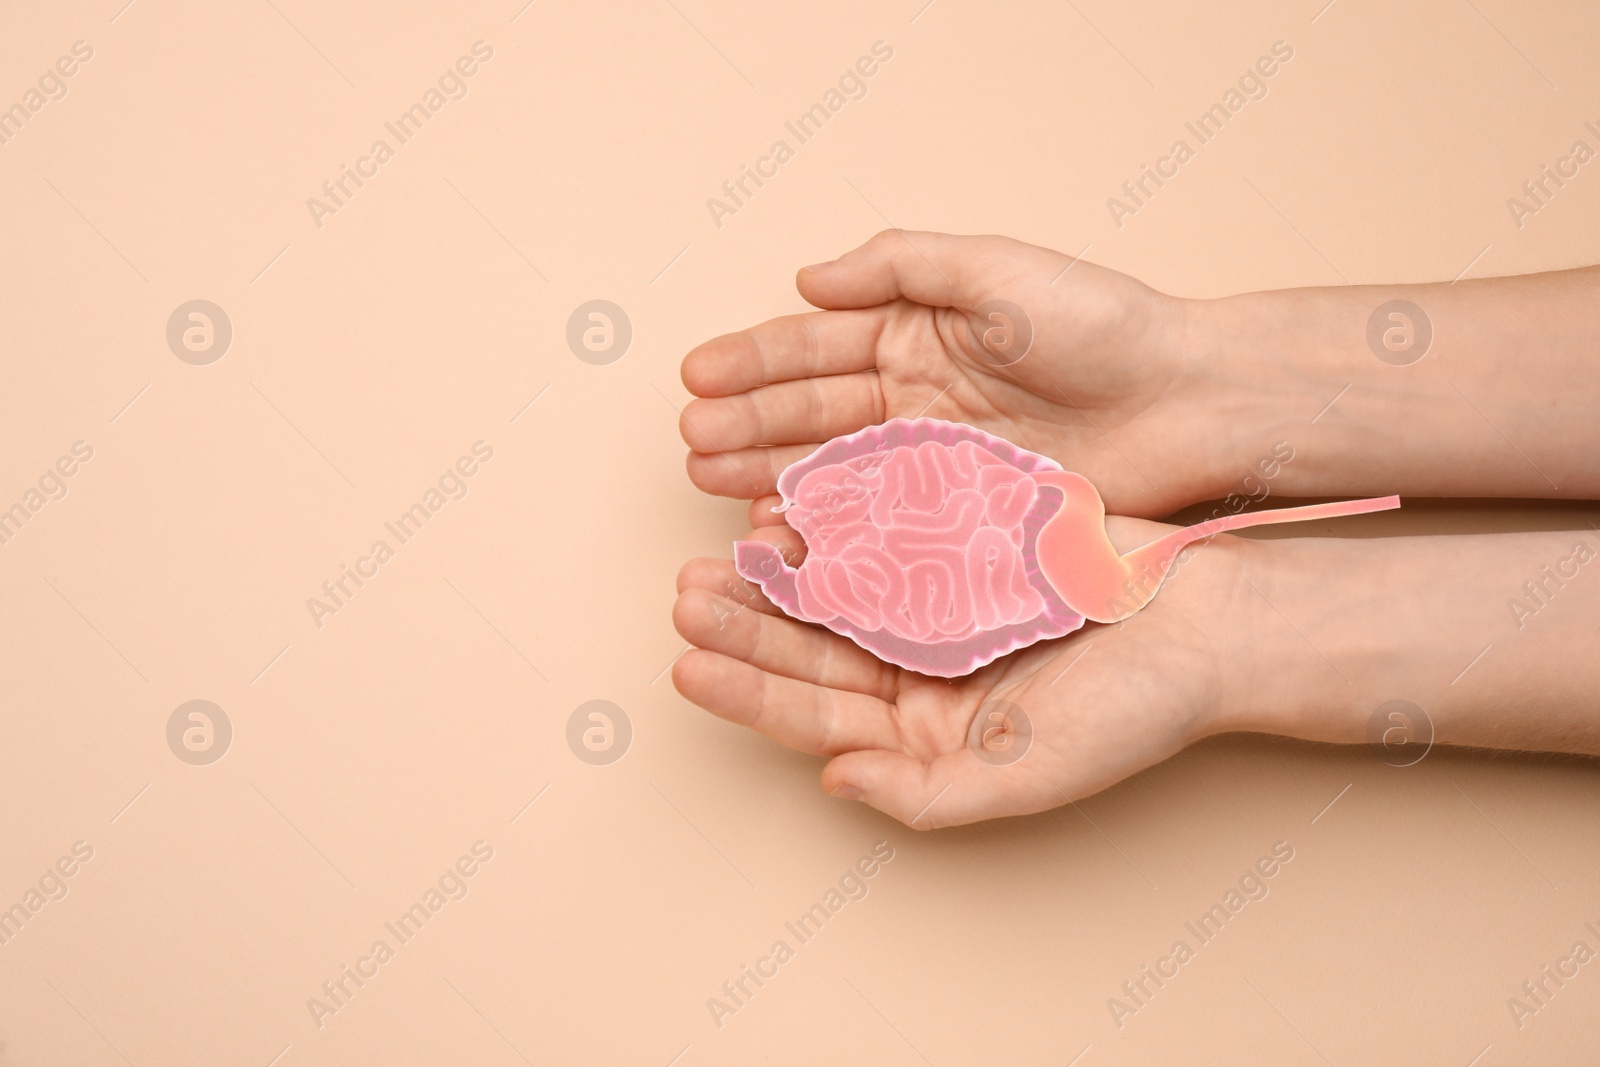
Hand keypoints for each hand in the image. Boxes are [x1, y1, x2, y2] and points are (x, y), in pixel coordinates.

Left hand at [670, 516, 1263, 827]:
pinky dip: (839, 523)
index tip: (685, 662)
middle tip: (685, 593)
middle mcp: (921, 677)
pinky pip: (883, 535)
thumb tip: (831, 780)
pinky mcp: (960, 552)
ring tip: (722, 546)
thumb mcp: (1028, 776)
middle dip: (744, 625)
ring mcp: (937, 611)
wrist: (1210, 627)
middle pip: (810, 652)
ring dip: (778, 572)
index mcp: (925, 736)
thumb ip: (925, 794)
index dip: (747, 691)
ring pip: (834, 592)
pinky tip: (796, 504)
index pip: (816, 718)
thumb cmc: (1134, 713)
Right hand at [679, 230, 1253, 517]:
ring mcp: (934, 457)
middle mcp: (915, 394)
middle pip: (812, 411)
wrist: (1187, 401)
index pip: (816, 344)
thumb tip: (807, 276)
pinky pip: (878, 520)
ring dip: (770, 475)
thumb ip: (900, 264)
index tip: (696, 375)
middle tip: (690, 442)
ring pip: (834, 468)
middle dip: (746, 423)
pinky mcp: (960, 510)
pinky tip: (783, 531)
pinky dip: (828, 525)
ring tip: (713, 487)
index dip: (754, 359)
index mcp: (916, 330)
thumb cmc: (1100, 324)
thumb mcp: (994, 270)